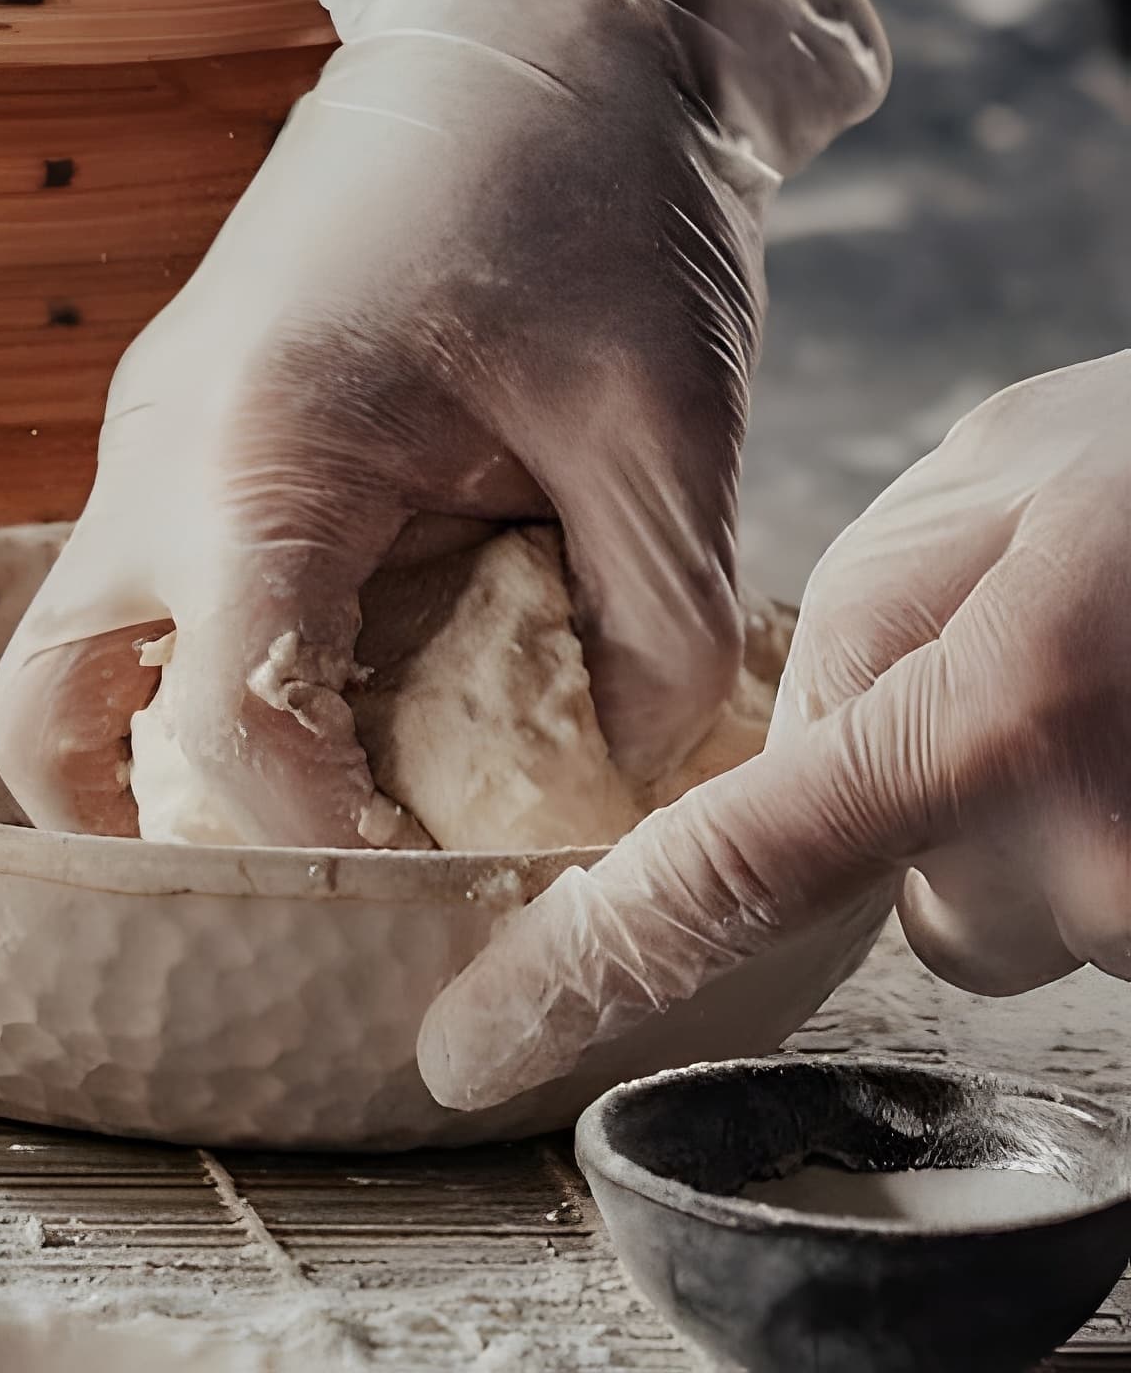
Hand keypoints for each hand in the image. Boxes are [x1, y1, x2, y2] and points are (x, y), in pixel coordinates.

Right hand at [0, 0, 886, 845]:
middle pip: (51, 712)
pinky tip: (350, 659)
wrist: (541, 24)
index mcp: (266, 454)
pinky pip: (154, 577)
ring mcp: (156, 431)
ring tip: (319, 792)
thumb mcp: (666, 426)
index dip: (313, 848)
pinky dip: (219, 655)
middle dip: (152, 828)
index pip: (228, 727)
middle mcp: (162, 455)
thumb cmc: (601, 195)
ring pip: (82, 647)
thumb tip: (621, 776)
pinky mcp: (190, 415)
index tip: (419, 891)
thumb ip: (654, 631)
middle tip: (298, 878)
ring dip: (171, 745)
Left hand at [420, 352, 1130, 1109]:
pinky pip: (1102, 909)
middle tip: (1029, 673)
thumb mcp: (984, 488)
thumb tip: (787, 767)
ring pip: (1015, 910)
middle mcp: (1087, 853)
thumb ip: (853, 637)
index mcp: (984, 721)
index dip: (575, 975)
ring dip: (1030, 817)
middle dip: (924, 806)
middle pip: (906, 903)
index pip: (715, 883)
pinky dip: (1102, 831)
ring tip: (1116, 684)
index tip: (470, 1048)